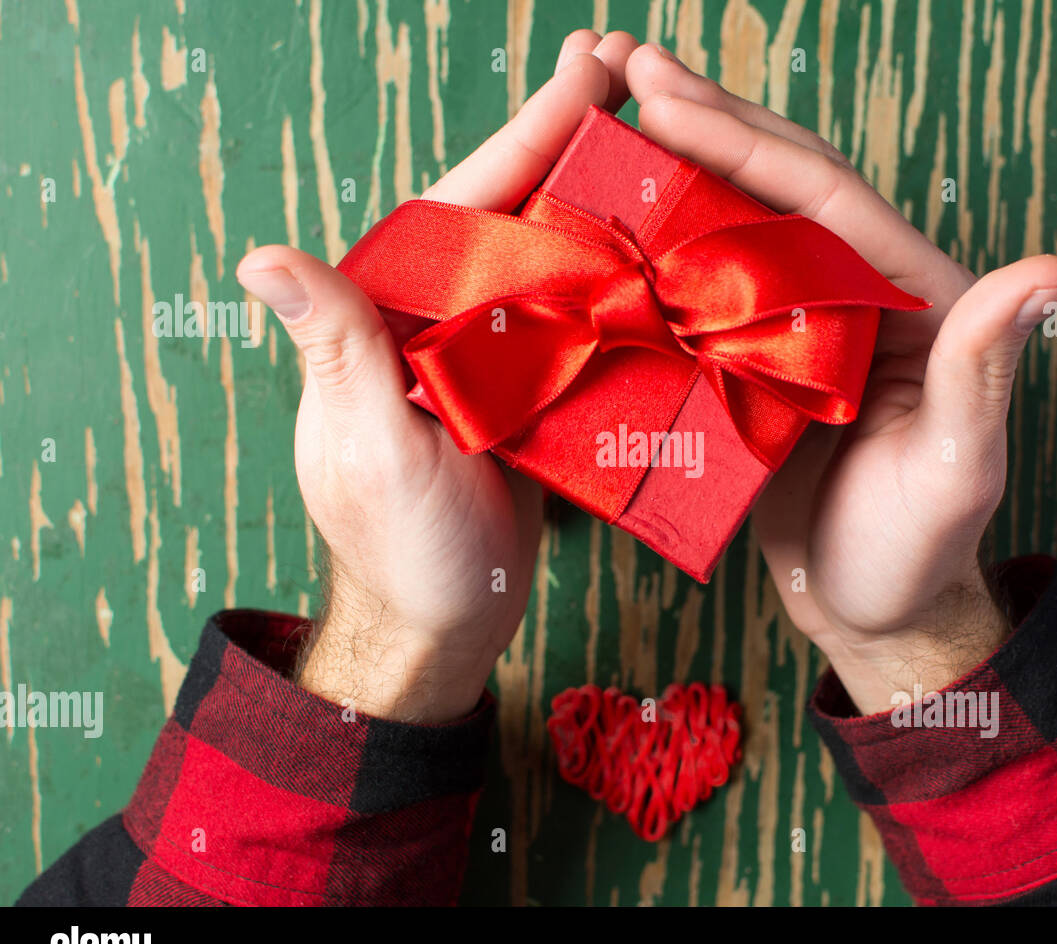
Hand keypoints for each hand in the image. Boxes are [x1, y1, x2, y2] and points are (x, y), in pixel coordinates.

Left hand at [235, 32, 638, 723]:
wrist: (444, 626)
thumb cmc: (398, 549)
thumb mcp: (370, 450)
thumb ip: (340, 351)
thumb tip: (263, 258)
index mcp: (388, 321)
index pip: (459, 209)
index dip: (522, 139)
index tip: (584, 75)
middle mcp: (438, 324)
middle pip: (510, 217)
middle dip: (569, 146)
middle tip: (635, 80)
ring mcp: (487, 357)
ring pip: (549, 262)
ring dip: (600, 203)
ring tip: (664, 146)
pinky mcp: (529, 395)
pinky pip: (575, 325)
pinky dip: (616, 285)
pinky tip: (663, 252)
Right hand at [624, 44, 1056, 715]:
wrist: (869, 611)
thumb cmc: (919, 552)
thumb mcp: (958, 468)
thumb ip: (983, 369)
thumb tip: (1054, 269)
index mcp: (915, 297)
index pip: (826, 197)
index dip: (744, 139)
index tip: (663, 94)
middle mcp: (858, 294)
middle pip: (780, 185)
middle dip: (703, 120)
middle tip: (618, 66)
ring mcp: (804, 324)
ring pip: (737, 224)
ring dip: (675, 167)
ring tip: (602, 113)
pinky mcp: (758, 362)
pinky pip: (705, 289)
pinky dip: (658, 246)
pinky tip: (608, 219)